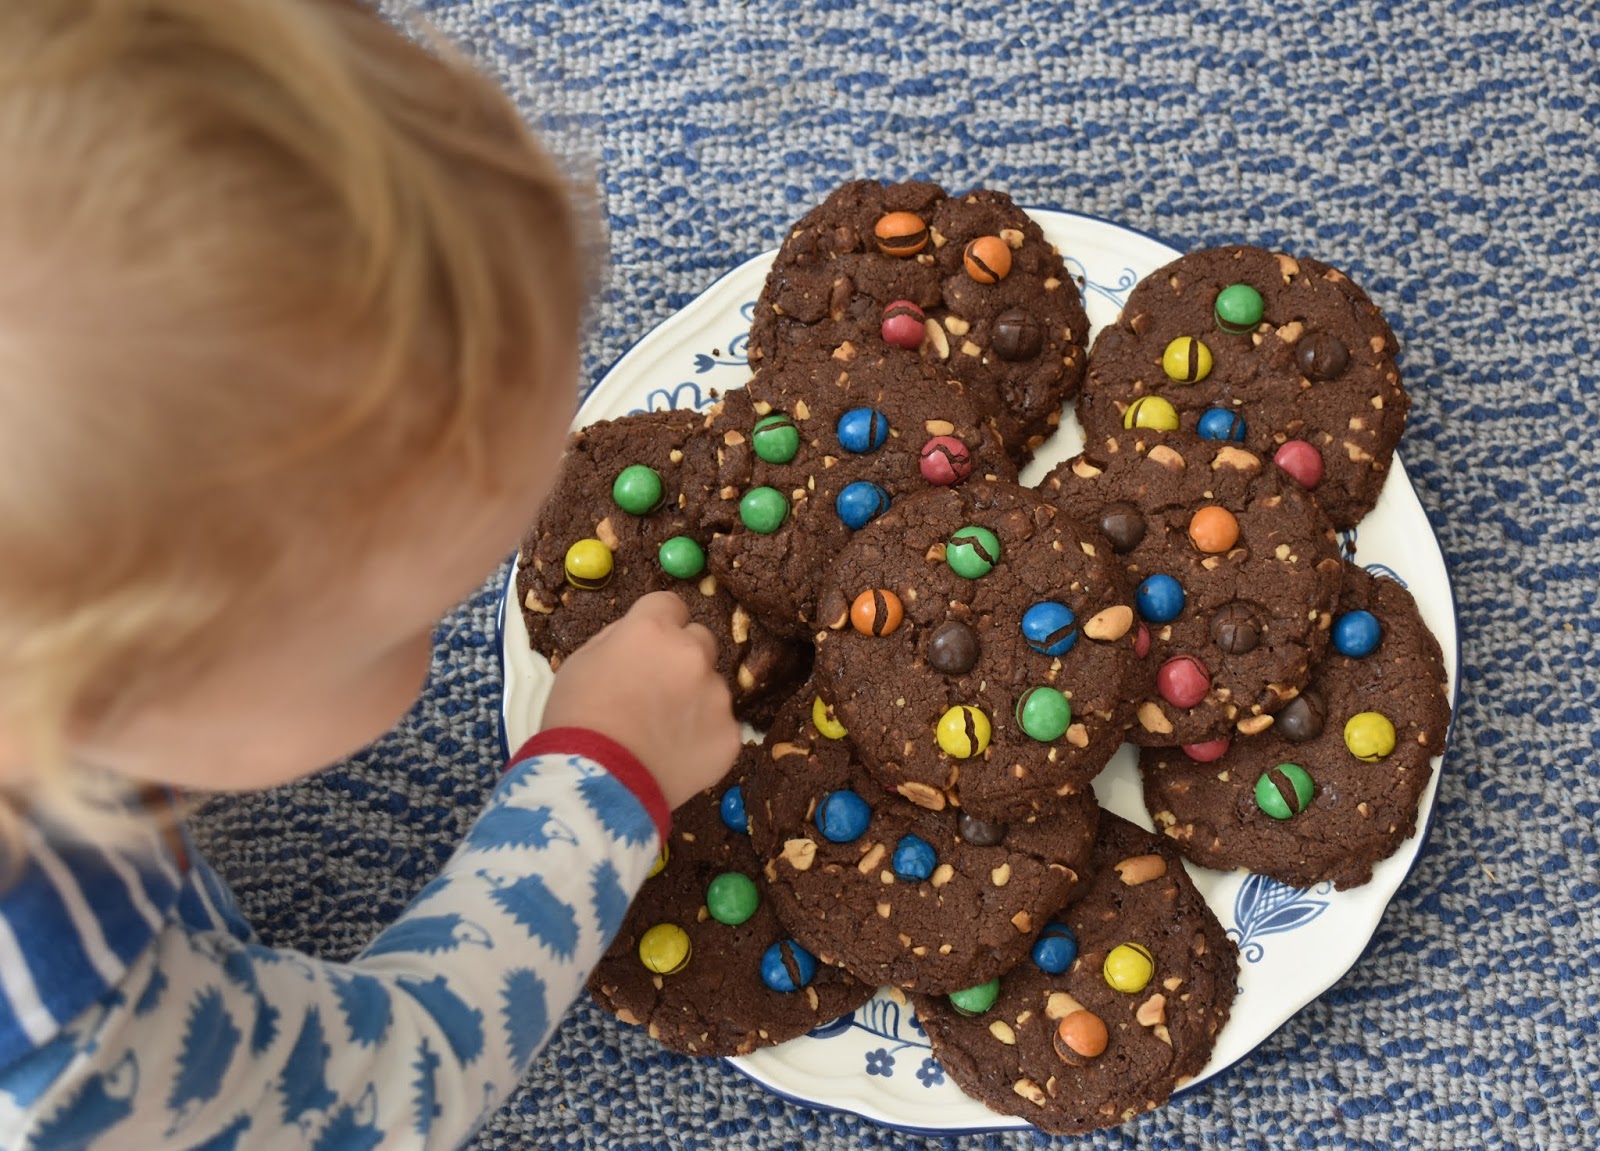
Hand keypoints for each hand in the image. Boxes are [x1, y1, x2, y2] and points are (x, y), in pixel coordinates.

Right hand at [542, 591, 739, 810]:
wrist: (595, 784)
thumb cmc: (575, 720)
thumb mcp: (581, 662)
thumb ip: (619, 640)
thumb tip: (640, 638)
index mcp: (653, 629)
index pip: (670, 605)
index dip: (658, 625)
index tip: (647, 647)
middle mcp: (692, 654)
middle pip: (700, 640)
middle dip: (682, 658)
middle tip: (656, 692)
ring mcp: (716, 696)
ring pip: (712, 686)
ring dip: (694, 699)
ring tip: (662, 733)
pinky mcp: (730, 735)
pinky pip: (720, 726)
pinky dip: (702, 738)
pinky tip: (674, 756)